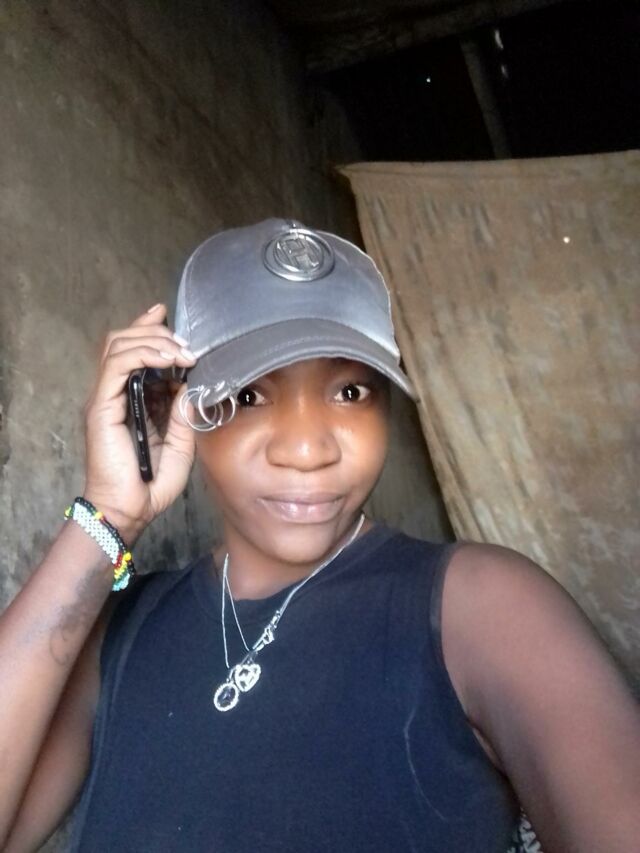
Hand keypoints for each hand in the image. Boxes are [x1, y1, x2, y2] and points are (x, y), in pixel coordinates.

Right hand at [82, 304, 196, 541]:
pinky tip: (167, 360)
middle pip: (124, 340)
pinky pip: (117, 365)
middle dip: (156, 332)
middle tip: (186, 344)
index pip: (133, 350)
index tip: (168, 315)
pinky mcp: (102, 406)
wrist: (131, 510)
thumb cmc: (152, 483)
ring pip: (118, 345)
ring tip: (181, 352)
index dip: (149, 328)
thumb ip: (182, 412)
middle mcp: (116, 393)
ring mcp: (106, 398)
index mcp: (132, 398)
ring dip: (153, 340)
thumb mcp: (181, 442)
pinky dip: (142, 354)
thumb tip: (190, 383)